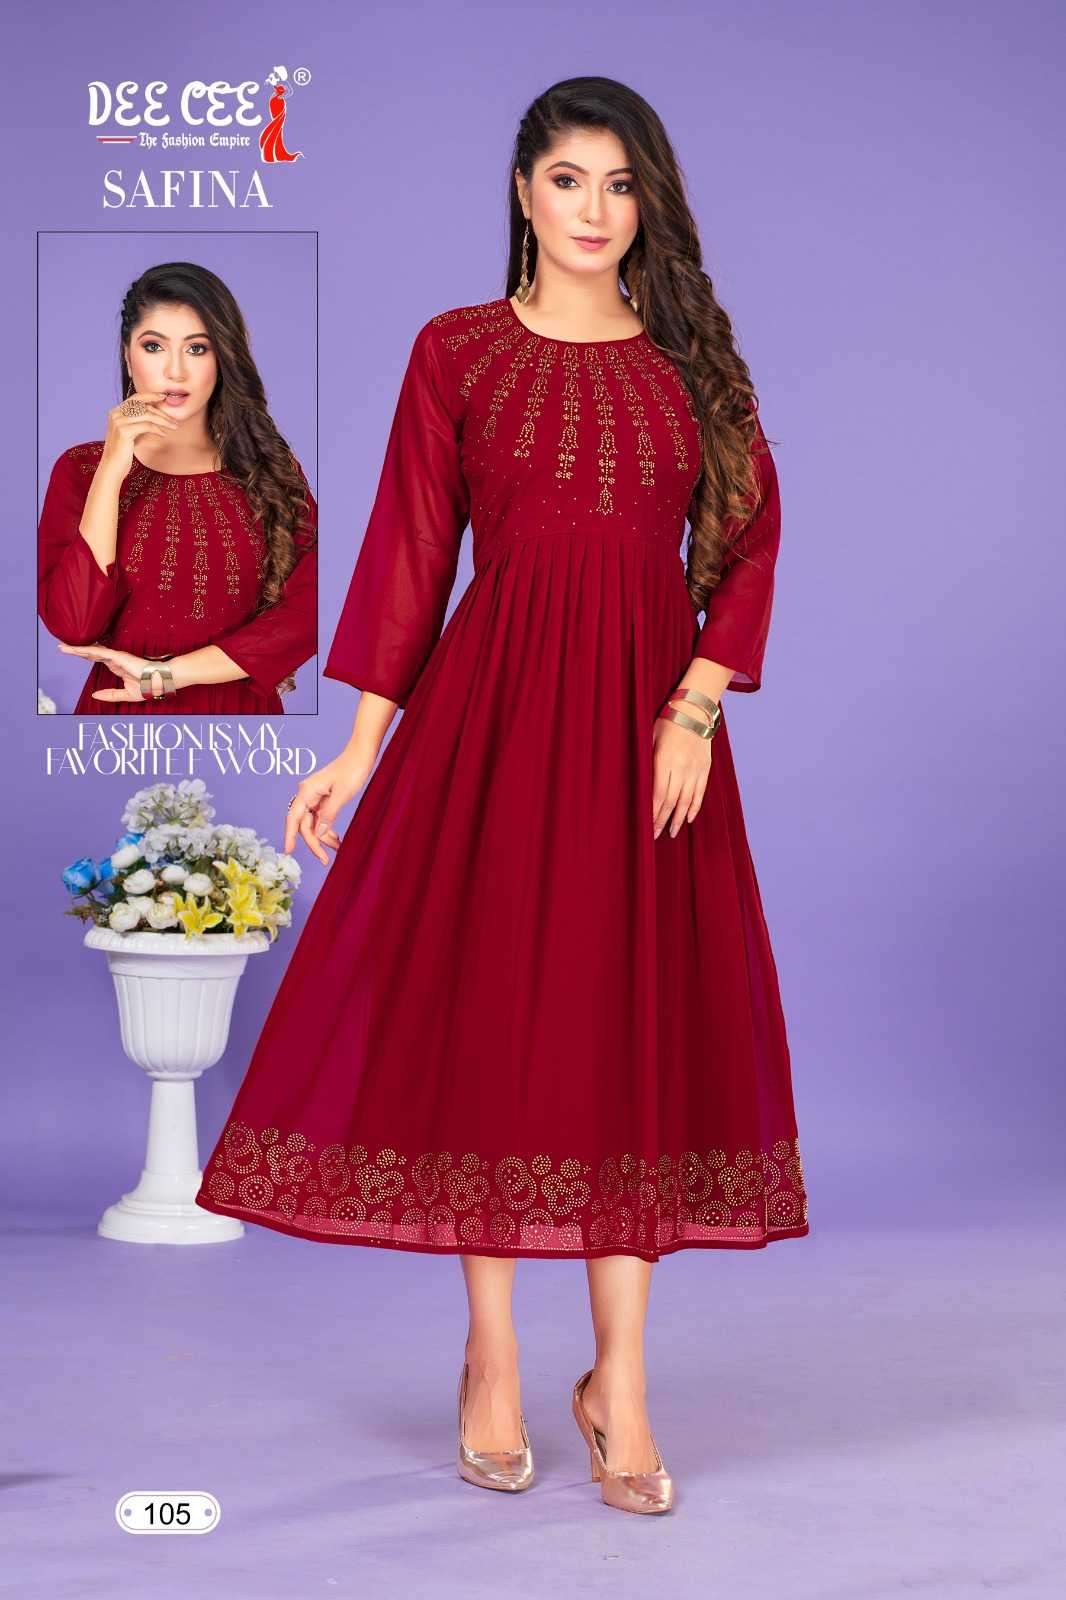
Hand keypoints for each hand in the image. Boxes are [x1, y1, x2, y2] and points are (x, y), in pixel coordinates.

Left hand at [57, 641, 160, 700]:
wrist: (160, 682)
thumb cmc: (148, 686)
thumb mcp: (126, 695)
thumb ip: (110, 695)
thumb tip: (94, 695)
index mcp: (116, 667)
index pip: (96, 659)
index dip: (84, 655)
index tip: (72, 652)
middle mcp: (114, 660)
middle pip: (90, 653)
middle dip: (76, 650)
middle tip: (61, 646)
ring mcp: (115, 657)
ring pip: (91, 651)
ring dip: (76, 649)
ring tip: (62, 646)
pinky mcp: (117, 656)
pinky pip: (98, 652)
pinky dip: (85, 650)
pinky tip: (74, 649)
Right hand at [100, 390, 179, 477]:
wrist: (113, 467)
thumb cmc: (124, 451)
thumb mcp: (132, 432)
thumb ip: (141, 422)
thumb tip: (158, 415)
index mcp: (116, 412)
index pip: (135, 398)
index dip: (150, 396)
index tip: (163, 397)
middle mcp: (116, 414)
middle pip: (143, 406)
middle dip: (161, 412)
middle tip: (174, 420)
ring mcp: (119, 422)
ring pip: (147, 415)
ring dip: (163, 421)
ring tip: (173, 426)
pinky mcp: (124, 431)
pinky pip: (147, 426)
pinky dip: (157, 429)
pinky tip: (163, 434)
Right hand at [284, 749, 375, 865]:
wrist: (362, 753)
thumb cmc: (352, 769)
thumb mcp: (342, 794)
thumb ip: (329, 815)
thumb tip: (317, 833)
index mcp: (307, 791)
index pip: (294, 819)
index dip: (290, 837)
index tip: (288, 852)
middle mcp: (307, 794)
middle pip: (305, 824)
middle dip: (314, 842)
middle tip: (326, 859)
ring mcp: (315, 797)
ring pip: (313, 823)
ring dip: (323, 837)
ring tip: (338, 848)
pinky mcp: (324, 799)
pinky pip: (321, 818)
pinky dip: (327, 829)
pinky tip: (336, 839)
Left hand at [651, 714, 712, 837]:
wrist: (695, 710)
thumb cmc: (668, 722)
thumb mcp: (650, 738)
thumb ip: (647, 761)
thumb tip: (641, 786)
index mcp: (664, 760)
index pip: (658, 793)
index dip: (653, 812)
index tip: (648, 825)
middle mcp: (681, 767)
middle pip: (671, 800)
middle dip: (662, 820)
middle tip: (656, 835)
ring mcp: (695, 769)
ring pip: (686, 800)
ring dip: (678, 818)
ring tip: (672, 832)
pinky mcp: (705, 768)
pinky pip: (700, 792)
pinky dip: (694, 807)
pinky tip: (688, 818)